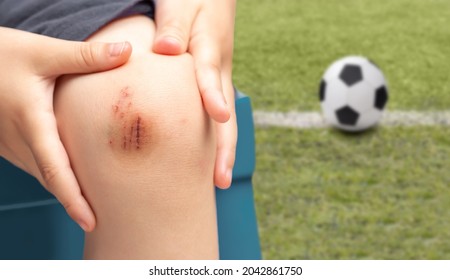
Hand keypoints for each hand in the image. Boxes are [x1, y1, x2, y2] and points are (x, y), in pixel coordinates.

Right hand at [0, 27, 131, 230]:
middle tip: (105, 218)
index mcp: (32, 123)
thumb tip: (127, 51)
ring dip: (67, 190)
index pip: (55, 170)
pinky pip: (37, 166)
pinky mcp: (10, 143)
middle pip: (52, 180)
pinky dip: (57, 176)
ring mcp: (11, 145)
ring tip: (97, 203)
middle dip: (76, 202)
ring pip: (44, 176)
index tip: (90, 221)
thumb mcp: (44, 52)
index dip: (72, 199)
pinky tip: (77, 175)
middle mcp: (19, 141)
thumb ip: (86, 55)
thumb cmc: (3, 54)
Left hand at [152, 0, 236, 187]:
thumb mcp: (180, 4)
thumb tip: (167, 51)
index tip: (218, 116)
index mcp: (209, 48)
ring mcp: (220, 78)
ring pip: (225, 119)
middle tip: (220, 180)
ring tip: (217, 180)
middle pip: (226, 113)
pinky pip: (217, 113)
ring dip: (223, 149)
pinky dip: (216, 137)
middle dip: (225, 147)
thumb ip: (174, 26)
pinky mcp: (214, 82)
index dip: (213, 96)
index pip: (209, 76)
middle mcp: (219, 69)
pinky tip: (207, 155)